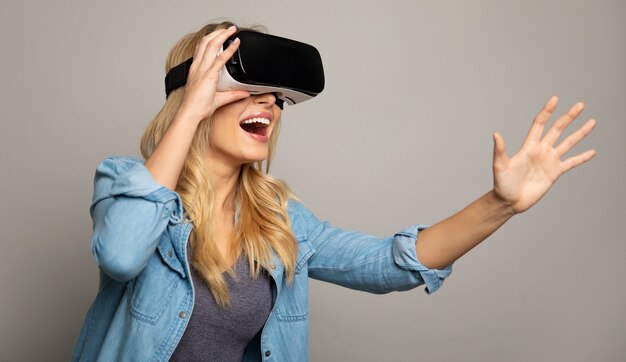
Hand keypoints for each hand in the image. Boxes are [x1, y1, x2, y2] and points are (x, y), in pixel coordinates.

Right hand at [178, 26, 249, 121]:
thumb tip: (244, 93)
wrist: (191, 112)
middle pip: (206, 42)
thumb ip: (233, 95)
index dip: (210, 39)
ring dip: (222, 35)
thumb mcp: (218, 98)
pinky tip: (236, 44)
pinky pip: (221, 58)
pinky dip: (229, 49)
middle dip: (218, 32)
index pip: (201, 48)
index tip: (218, 35)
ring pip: (212, 45)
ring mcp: (203, 69)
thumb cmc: (198, 107)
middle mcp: (198, 66)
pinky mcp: (209, 75)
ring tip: (232, 30)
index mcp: (196, 69)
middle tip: (229, 28)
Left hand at [492, 96, 595, 213]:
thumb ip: (499, 150)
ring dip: (580, 133)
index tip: (555, 99)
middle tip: (581, 104)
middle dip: (569, 117)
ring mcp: (549, 160)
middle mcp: (541, 150)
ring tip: (592, 122)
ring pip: (568, 143)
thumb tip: (496, 134)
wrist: (509, 201)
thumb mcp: (499, 166)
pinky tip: (592, 152)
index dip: (547, 111)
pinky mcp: (555, 172)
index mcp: (529, 146)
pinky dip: (582, 157)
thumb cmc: (502, 184)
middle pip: (557, 129)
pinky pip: (571, 163)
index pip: (540, 124)